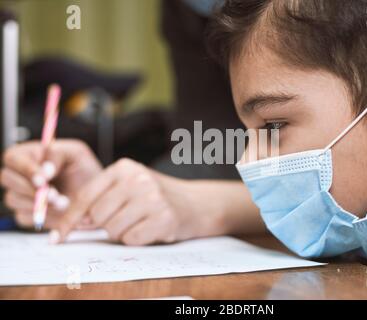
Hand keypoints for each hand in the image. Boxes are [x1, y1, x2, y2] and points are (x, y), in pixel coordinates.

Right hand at [0, 139, 101, 228]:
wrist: (95, 195)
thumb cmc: (84, 170)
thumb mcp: (76, 153)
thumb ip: (57, 154)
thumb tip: (44, 171)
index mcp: (29, 154)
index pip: (13, 158)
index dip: (25, 170)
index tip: (42, 181)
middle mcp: (20, 174)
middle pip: (7, 179)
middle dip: (32, 190)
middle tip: (56, 196)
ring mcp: (20, 194)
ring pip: (13, 199)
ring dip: (39, 204)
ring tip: (65, 204)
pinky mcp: (25, 213)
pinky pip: (23, 217)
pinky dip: (41, 217)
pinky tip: (58, 213)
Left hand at [53, 158, 226, 244]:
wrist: (196, 203)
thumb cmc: (156, 196)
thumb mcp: (129, 187)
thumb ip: (102, 199)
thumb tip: (74, 223)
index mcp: (125, 167)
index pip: (86, 195)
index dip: (70, 218)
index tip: (59, 235)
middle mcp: (138, 179)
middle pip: (98, 216)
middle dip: (106, 224)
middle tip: (125, 219)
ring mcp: (152, 198)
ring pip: (113, 230)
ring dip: (123, 233)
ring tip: (140, 221)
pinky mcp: (164, 217)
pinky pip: (132, 240)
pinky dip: (138, 239)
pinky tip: (151, 228)